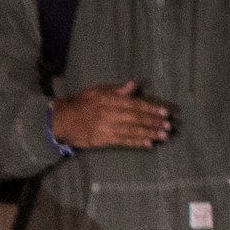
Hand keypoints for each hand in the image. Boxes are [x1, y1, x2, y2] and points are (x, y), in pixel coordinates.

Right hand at [49, 81, 171, 149]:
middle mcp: (109, 113)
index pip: (134, 104)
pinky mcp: (103, 139)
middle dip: (153, 122)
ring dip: (149, 133)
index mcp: (109, 99)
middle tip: (168, 126)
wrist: (61, 120)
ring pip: (131, 131)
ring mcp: (106, 128)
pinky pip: (122, 141)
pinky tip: (148, 144)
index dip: (150, 108)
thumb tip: (135, 85)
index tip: (164, 112)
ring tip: (163, 136)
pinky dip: (136, 142)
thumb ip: (117, 90)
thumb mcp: (97, 91)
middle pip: (135, 118)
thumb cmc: (81, 103)